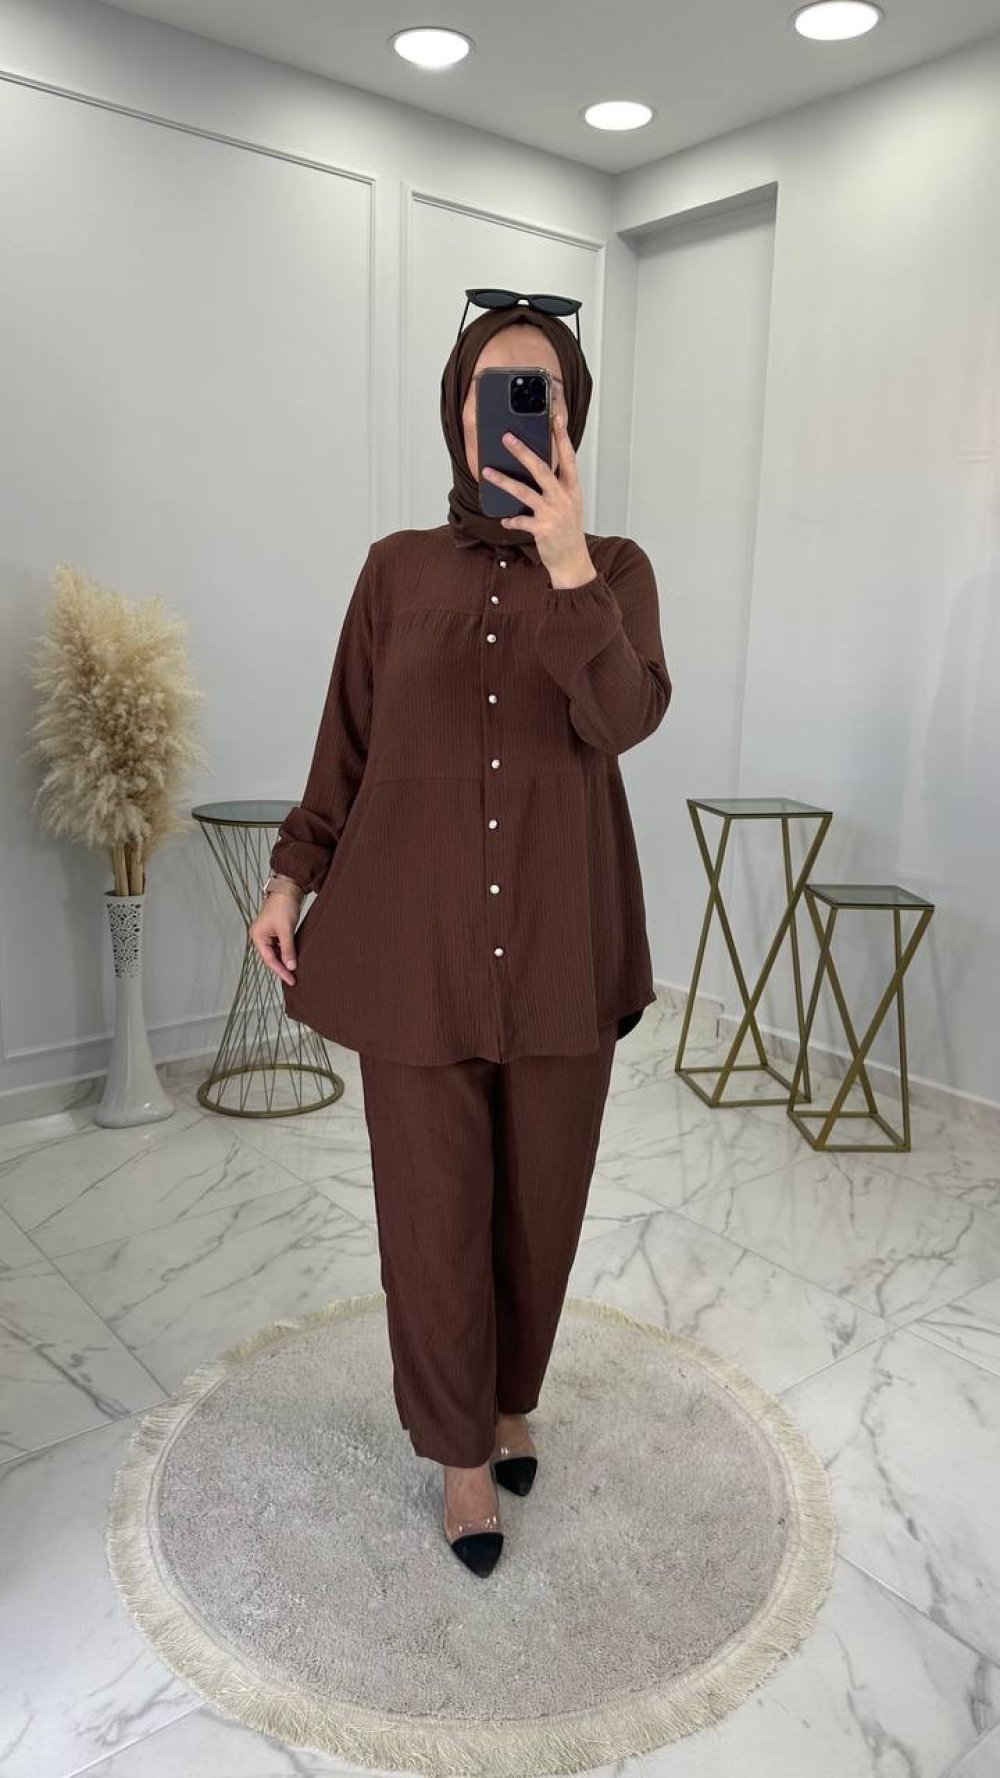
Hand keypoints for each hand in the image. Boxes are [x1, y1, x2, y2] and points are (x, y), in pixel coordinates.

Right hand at [250, 891, 300, 986]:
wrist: (289, 888)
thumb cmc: (284, 904)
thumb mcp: (286, 929)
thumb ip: (288, 948)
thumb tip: (291, 966)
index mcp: (258, 936)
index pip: (269, 959)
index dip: (281, 971)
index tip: (291, 980)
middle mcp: (260, 936)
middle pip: (271, 958)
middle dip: (282, 968)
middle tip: (293, 979)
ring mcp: (268, 935)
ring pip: (276, 953)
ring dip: (285, 961)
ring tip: (295, 972)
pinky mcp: (276, 932)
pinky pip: (280, 947)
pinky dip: (287, 953)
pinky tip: (294, 959)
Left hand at [481, 413, 595, 588]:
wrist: (572, 561)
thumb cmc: (569, 532)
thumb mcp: (570, 505)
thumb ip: (558, 487)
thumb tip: (538, 469)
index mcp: (572, 489)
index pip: (568, 457)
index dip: (562, 437)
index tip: (556, 418)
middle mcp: (563, 497)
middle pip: (541, 468)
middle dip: (522, 451)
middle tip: (506, 438)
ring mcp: (553, 512)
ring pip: (524, 491)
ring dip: (503, 480)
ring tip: (487, 472)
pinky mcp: (542, 528)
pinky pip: (520, 519)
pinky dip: (510, 519)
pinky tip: (504, 520)